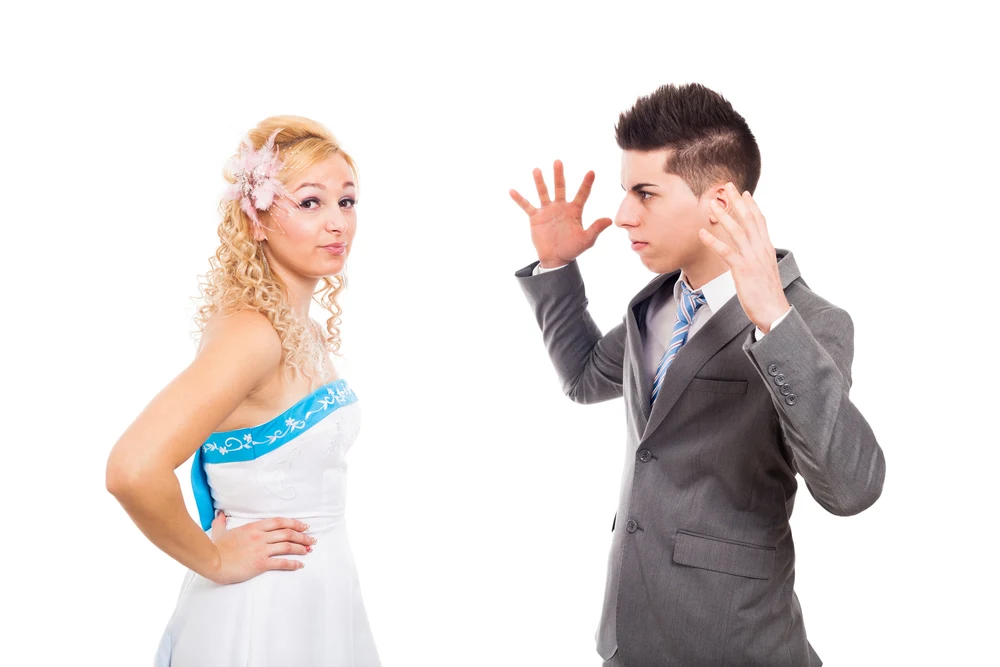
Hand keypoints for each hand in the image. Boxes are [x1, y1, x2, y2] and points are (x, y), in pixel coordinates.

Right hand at [206, 513, 314, 584]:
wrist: (212, 561)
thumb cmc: (215, 548)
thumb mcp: (219, 531)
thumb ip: (221, 522)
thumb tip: (220, 514)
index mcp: (253, 527)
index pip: (279, 522)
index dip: (294, 523)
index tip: (303, 526)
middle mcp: (260, 536)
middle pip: (287, 532)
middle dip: (302, 536)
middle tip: (311, 539)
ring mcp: (261, 549)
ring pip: (287, 546)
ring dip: (300, 547)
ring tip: (309, 550)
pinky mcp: (261, 563)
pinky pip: (281, 562)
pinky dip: (293, 563)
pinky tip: (299, 565)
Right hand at [509, 160, 612, 267]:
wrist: (556, 258)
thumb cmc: (572, 248)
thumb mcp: (586, 240)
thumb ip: (596, 229)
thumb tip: (609, 220)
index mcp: (574, 211)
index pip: (582, 194)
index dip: (587, 184)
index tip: (591, 172)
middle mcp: (560, 207)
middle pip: (560, 187)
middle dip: (559, 175)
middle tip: (558, 162)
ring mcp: (547, 211)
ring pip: (543, 193)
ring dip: (540, 182)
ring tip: (537, 170)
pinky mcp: (536, 218)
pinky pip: (526, 206)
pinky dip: (519, 199)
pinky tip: (512, 191)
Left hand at [699, 183, 789, 332]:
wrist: (775, 311)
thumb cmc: (767, 294)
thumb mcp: (765, 270)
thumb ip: (759, 257)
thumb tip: (753, 250)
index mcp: (767, 248)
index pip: (759, 221)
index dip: (751, 206)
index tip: (744, 193)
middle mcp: (761, 249)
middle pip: (748, 219)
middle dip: (737, 202)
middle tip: (727, 186)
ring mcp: (752, 258)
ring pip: (737, 231)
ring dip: (724, 215)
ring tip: (712, 204)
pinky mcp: (743, 270)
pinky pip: (726, 251)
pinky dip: (713, 240)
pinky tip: (702, 232)